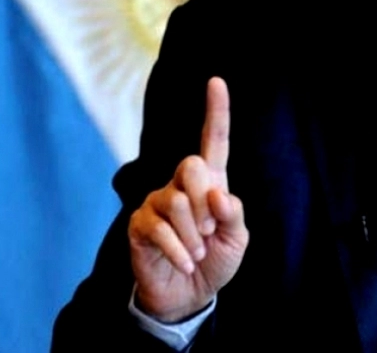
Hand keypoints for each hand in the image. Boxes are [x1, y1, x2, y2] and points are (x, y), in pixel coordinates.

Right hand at [128, 77, 248, 321]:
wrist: (188, 295)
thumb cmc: (214, 261)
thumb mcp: (236, 239)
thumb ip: (233, 213)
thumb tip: (217, 193)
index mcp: (210, 182)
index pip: (213, 141)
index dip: (216, 111)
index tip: (216, 81)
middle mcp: (180, 185)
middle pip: (190, 165)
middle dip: (204, 202)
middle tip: (209, 232)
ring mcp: (156, 202)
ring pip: (176, 202)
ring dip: (194, 235)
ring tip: (197, 253)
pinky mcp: (139, 224)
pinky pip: (160, 228)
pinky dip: (180, 250)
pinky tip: (186, 263)